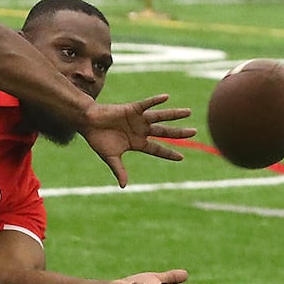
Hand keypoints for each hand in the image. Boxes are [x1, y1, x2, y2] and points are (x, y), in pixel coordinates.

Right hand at [81, 93, 196, 186]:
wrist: (88, 122)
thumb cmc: (98, 139)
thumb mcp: (110, 157)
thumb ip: (119, 169)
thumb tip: (123, 186)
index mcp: (138, 143)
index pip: (157, 149)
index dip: (169, 153)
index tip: (182, 157)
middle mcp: (141, 130)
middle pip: (164, 132)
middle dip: (179, 133)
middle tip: (194, 132)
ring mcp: (138, 119)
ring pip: (160, 117)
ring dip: (174, 114)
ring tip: (188, 112)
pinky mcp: (132, 109)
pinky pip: (146, 104)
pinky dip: (155, 101)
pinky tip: (166, 98)